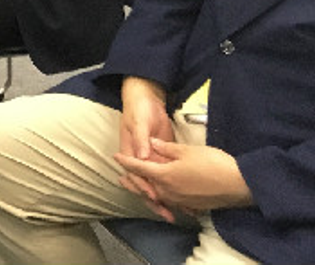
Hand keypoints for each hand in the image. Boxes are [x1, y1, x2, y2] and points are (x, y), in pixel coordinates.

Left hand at [114, 138, 252, 215]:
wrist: (238, 184)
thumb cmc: (212, 163)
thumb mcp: (187, 151)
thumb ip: (166, 148)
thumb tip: (151, 144)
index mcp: (164, 175)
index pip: (139, 167)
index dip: (127, 162)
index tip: (116, 157)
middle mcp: (168, 191)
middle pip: (145, 185)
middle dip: (133, 181)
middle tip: (121, 178)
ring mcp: (180, 200)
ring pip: (157, 195)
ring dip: (146, 191)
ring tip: (138, 188)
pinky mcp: (191, 205)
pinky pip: (172, 202)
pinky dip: (163, 198)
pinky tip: (164, 196)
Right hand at [118, 76, 176, 218]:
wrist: (147, 99)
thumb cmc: (139, 109)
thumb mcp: (138, 121)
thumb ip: (140, 138)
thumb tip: (142, 157)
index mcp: (130, 152)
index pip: (135, 174)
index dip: (143, 187)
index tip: (154, 196)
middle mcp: (140, 160)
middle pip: (145, 185)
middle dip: (155, 201)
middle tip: (167, 214)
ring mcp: (152, 160)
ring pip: (157, 184)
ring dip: (166, 199)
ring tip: (179, 213)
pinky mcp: (163, 158)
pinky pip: (167, 176)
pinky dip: (174, 188)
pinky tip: (185, 198)